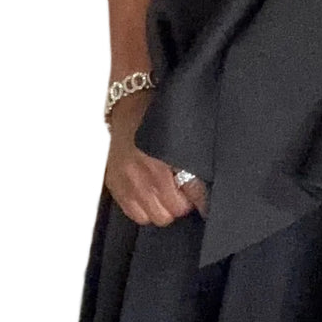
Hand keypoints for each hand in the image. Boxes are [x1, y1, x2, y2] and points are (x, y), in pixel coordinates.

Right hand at [104, 90, 208, 226]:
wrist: (130, 104)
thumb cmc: (158, 117)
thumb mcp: (183, 136)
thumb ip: (194, 162)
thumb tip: (206, 188)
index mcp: (164, 159)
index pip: (192, 195)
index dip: (201, 200)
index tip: (204, 201)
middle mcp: (144, 172)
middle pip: (173, 211)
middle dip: (181, 204)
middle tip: (183, 192)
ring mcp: (127, 180)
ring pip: (155, 217)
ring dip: (163, 208)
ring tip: (166, 193)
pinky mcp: (115, 184)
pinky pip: (134, 214)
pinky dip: (144, 209)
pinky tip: (149, 194)